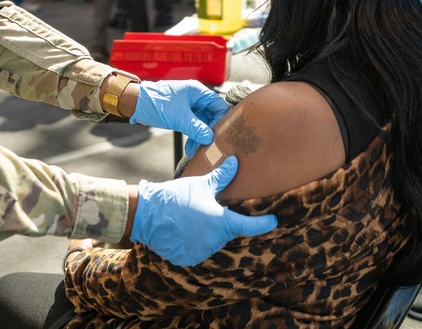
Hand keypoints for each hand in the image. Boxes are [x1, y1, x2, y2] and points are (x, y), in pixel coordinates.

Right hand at [130, 156, 277, 265]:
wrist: (148, 214)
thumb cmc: (176, 197)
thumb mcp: (201, 185)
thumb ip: (222, 177)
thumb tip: (236, 162)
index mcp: (222, 222)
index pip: (249, 226)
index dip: (263, 224)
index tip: (273, 221)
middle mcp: (214, 241)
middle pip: (226, 232)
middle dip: (220, 221)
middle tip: (206, 209)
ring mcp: (201, 252)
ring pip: (212, 241)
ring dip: (207, 232)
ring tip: (191, 218)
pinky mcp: (187, 259)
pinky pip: (197, 250)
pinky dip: (194, 242)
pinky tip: (183, 230)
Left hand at [132, 80, 228, 151]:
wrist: (137, 104)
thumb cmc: (156, 103)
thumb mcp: (179, 117)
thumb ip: (196, 128)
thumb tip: (209, 138)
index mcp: (197, 91)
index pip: (218, 105)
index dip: (220, 120)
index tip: (218, 135)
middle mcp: (195, 98)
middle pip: (211, 116)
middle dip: (209, 132)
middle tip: (208, 146)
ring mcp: (189, 106)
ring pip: (202, 123)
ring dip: (200, 136)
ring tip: (196, 150)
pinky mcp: (182, 114)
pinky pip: (193, 126)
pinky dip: (192, 136)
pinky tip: (190, 147)